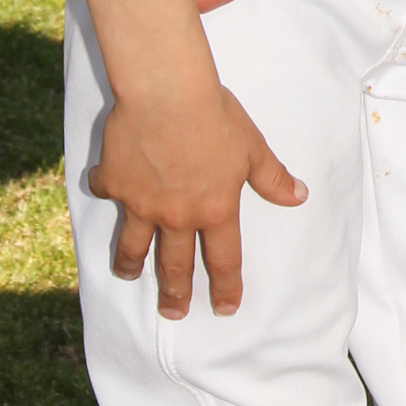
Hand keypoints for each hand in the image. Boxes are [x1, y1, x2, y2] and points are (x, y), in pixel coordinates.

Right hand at [90, 74, 305, 317]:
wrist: (168, 93)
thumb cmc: (216, 116)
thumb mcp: (252, 147)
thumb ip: (272, 177)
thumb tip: (299, 197)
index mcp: (215, 210)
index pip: (223, 260)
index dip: (226, 288)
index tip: (225, 309)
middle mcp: (176, 216)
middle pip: (174, 266)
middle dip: (175, 294)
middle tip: (173, 313)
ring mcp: (141, 203)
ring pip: (133, 246)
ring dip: (131, 263)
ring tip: (128, 274)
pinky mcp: (115, 183)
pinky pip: (107, 193)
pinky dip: (106, 191)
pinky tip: (106, 187)